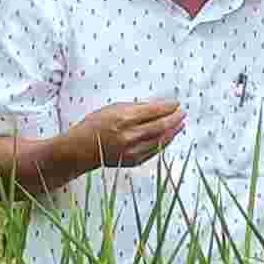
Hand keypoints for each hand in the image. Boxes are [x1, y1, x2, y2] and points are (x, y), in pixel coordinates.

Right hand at [70, 100, 184, 167]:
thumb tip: (160, 106)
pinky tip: (169, 136)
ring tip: (180, 124)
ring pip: (161, 140)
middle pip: (161, 126)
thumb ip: (137, 107)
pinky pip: (155, 150)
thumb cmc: (96, 124)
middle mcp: (130, 135)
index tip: (176, 103)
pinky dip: (164, 142)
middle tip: (182, 113)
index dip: (168, 107)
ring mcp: (132, 150)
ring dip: (173, 131)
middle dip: (175, 119)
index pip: (154, 111)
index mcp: (124, 118)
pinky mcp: (134, 160)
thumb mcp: (113, 108)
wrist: (81, 149)